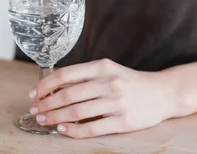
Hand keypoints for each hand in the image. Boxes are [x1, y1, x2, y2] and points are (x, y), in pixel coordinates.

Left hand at [28, 59, 177, 138]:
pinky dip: (73, 131)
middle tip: (35, 110)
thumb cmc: (129, 81)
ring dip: (56, 118)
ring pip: (77, 112)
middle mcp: (109, 82)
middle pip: (68, 95)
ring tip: (44, 120)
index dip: (46, 85)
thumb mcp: (108, 70)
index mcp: (102, 66)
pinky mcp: (123, 121)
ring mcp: (117, 103)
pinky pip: (92, 128)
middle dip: (47, 104)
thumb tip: (53, 86)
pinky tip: (63, 130)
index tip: (34, 93)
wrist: (163, 93)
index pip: (66, 74)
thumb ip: (85, 76)